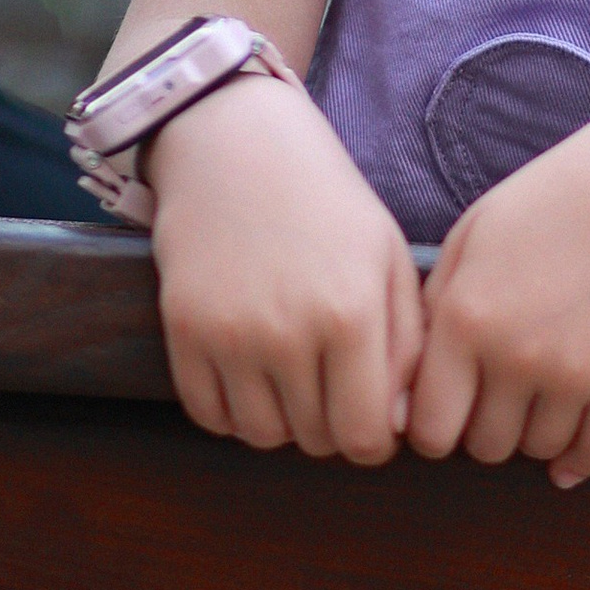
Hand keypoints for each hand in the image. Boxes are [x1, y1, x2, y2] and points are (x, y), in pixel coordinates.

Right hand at [149, 75, 424, 463]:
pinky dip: (233, 411)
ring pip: (261, 435)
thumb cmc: (329, 205)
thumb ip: (406, 345)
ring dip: (283, 422)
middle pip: (315, 440)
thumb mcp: (387, 260)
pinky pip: (209, 416)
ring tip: (296, 379)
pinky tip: (253, 373)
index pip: (365, 435)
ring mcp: (229, 336)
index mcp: (352, 314)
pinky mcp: (184, 332)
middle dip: (332, 427)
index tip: (374, 421)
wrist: (239, 148)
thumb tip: (405, 427)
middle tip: (334, 387)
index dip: (375, 440)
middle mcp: (288, 332)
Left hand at [406, 103, 589, 488]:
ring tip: (539, 397)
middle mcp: (515, 353)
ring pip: (538, 449)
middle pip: (484, 446)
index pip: (428, 428)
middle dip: (484, 427)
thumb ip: (433, 311)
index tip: (449, 410)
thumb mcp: (473, 237)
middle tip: (498, 397)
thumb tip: (408, 397)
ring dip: (533, 433)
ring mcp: (575, 370)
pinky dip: (579, 459)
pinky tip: (569, 454)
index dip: (434, 427)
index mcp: (465, 317)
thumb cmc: (552, 202)